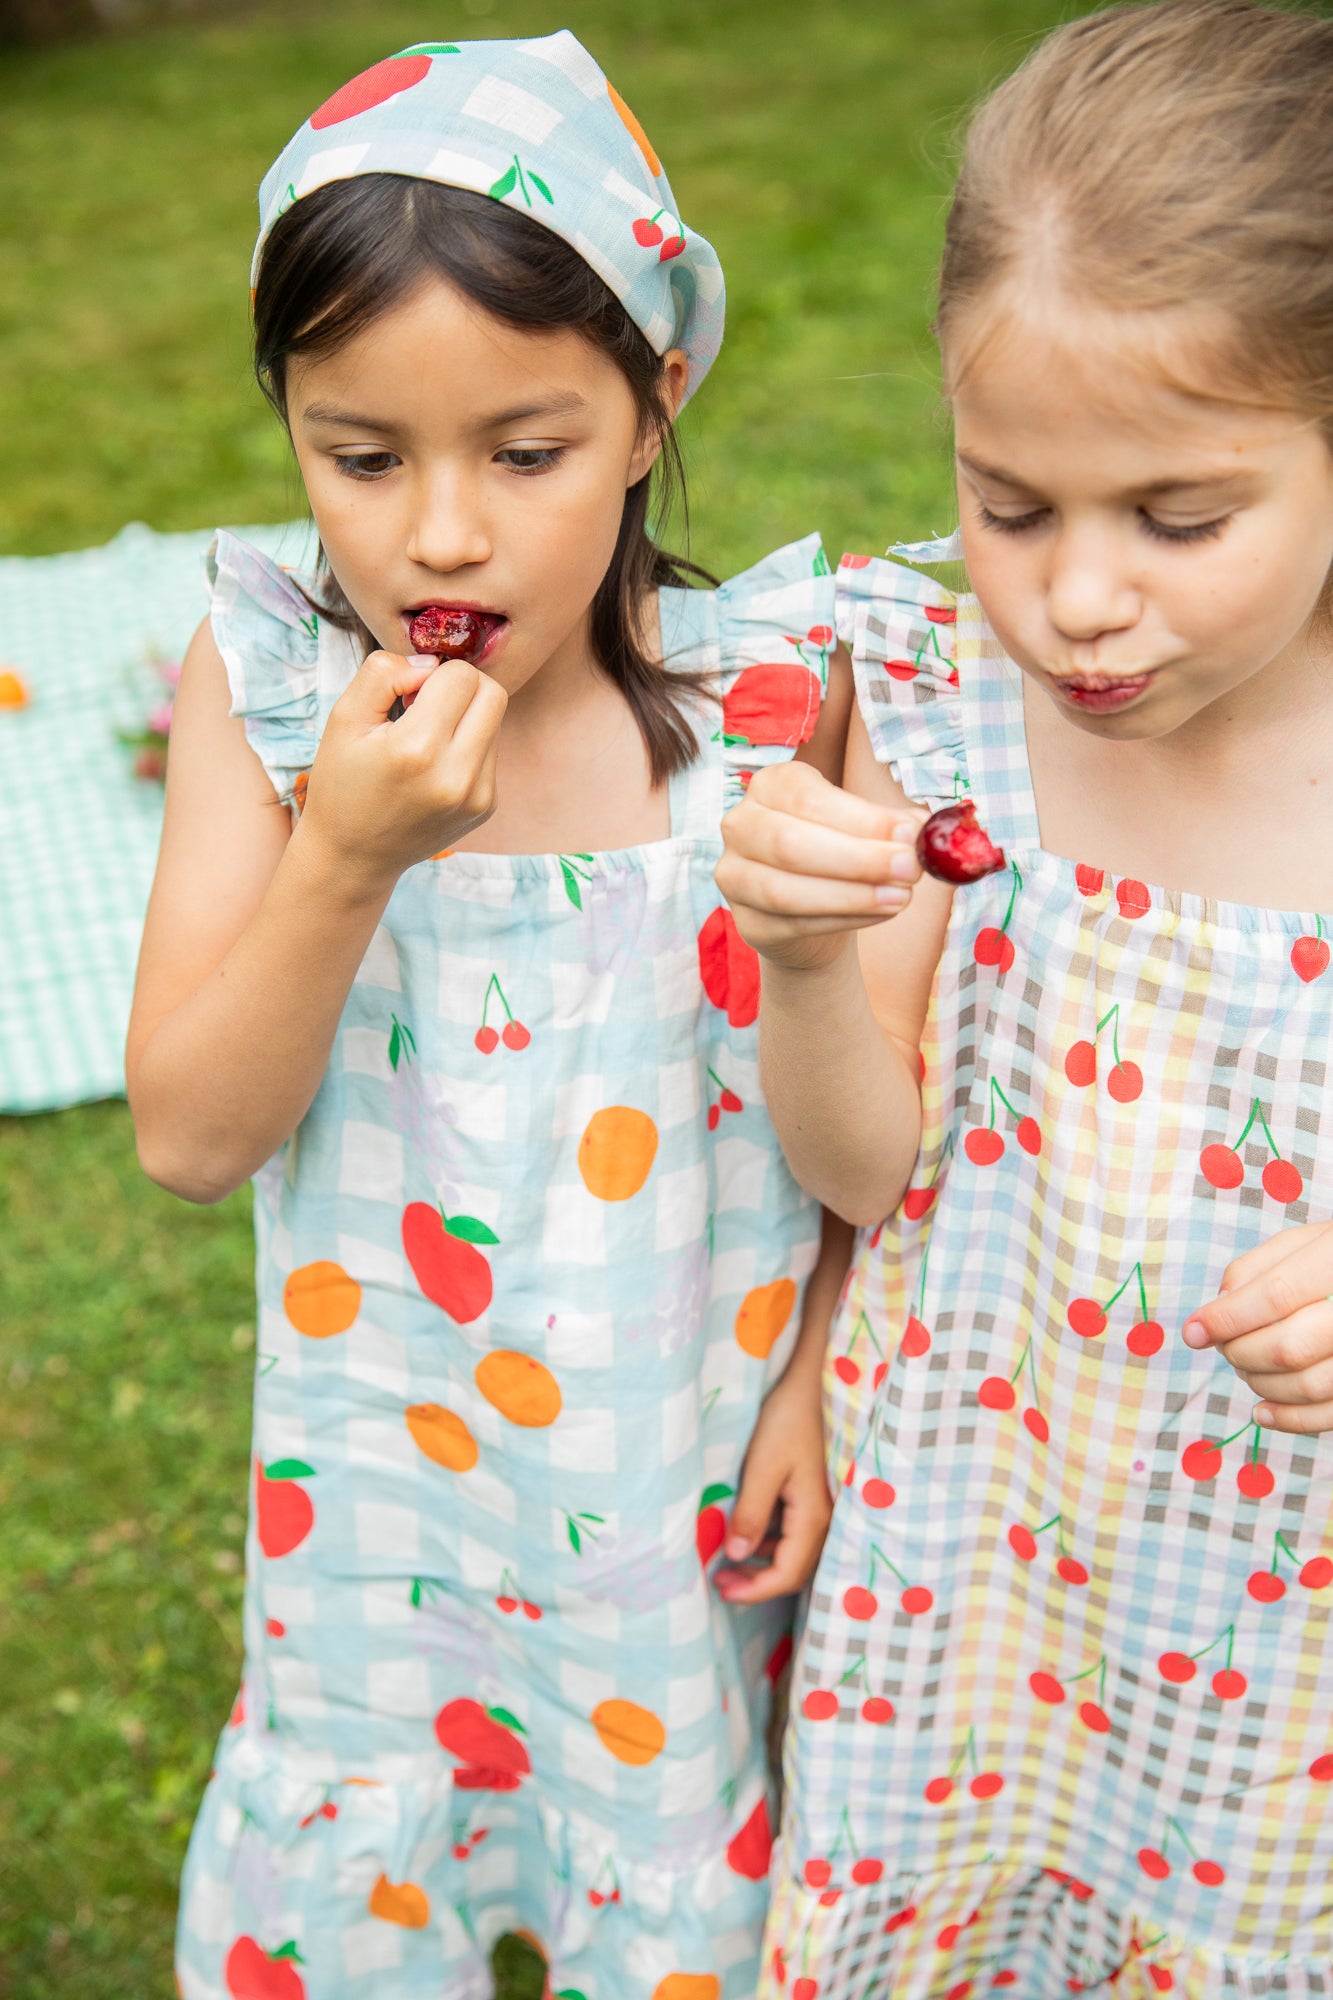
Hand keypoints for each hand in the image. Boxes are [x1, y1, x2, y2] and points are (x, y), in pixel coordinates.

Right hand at [299, 649, 505, 889]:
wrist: (353, 855)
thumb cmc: (342, 782)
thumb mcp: (344, 718)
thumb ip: (383, 673)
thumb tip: (430, 662)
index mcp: (417, 750)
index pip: (461, 675)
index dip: (433, 673)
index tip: (407, 696)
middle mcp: (456, 776)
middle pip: (493, 693)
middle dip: (461, 686)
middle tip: (426, 706)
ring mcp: (477, 795)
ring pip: (496, 720)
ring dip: (466, 716)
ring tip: (426, 739)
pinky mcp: (486, 806)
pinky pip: (491, 751)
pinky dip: (468, 745)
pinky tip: (435, 765)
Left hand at [713, 1371, 832, 1602]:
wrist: (817, 1380)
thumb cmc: (790, 1418)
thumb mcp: (763, 1465)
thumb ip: (751, 1513)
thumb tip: (738, 1557)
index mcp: (814, 1517)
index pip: (786, 1574)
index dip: (753, 1590)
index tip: (721, 1592)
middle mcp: (826, 1518)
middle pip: (794, 1569)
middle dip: (757, 1581)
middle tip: (720, 1580)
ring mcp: (826, 1505)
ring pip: (797, 1551)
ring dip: (764, 1561)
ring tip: (730, 1560)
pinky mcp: (820, 1491)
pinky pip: (799, 1531)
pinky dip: (774, 1540)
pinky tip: (752, 1531)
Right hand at [715, 761, 923, 973]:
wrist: (814, 909)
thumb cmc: (840, 853)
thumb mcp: (865, 828)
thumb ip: (891, 825)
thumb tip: (923, 829)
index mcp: (770, 786)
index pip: (808, 798)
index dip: (860, 818)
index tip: (910, 833)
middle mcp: (741, 826)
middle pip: (789, 844)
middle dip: (857, 858)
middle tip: (909, 869)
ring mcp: (734, 877)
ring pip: (784, 890)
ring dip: (851, 895)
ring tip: (900, 897)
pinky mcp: (748, 923)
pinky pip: (793, 924)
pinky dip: (844, 920)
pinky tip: (881, 912)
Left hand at [1183, 1221, 1332, 1432]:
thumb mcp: (1306, 1242)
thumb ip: (1258, 1267)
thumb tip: (1219, 1304)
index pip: (1276, 1295)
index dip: (1227, 1317)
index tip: (1193, 1332)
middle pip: (1288, 1347)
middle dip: (1240, 1353)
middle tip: (1224, 1347)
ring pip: (1308, 1385)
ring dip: (1260, 1384)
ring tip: (1244, 1369)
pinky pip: (1331, 1415)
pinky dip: (1290, 1420)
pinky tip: (1262, 1411)